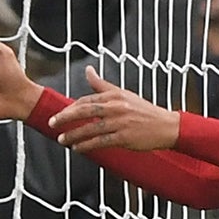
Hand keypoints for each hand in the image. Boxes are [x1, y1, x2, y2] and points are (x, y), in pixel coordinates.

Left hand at [49, 65, 181, 152]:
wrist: (166, 126)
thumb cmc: (143, 110)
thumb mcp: (123, 94)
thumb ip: (102, 84)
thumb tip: (88, 70)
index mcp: (114, 95)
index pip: (86, 100)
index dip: (70, 108)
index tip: (58, 115)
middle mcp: (116, 107)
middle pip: (85, 111)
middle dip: (65, 118)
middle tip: (51, 123)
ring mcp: (120, 122)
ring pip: (91, 128)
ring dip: (74, 135)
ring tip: (61, 140)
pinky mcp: (125, 137)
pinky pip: (101, 142)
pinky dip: (87, 145)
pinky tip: (77, 149)